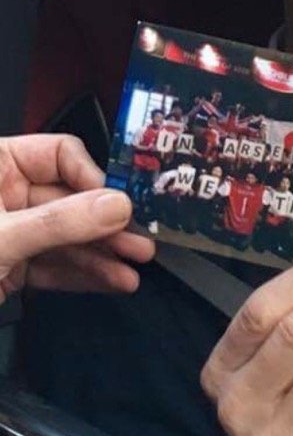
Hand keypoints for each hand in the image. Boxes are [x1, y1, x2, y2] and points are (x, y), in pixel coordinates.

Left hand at [0, 134, 154, 302]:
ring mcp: (12, 231)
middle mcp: (6, 193)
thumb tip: (114, 206)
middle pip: (71, 200)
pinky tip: (110, 281)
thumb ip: (58, 221)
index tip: (119, 204)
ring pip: (68, 237)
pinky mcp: (13, 266)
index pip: (59, 154)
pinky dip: (83, 276)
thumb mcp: (2, 236)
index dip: (93, 178)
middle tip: (138, 240)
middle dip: (106, 225)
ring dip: (102, 255)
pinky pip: (55, 266)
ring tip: (131, 269)